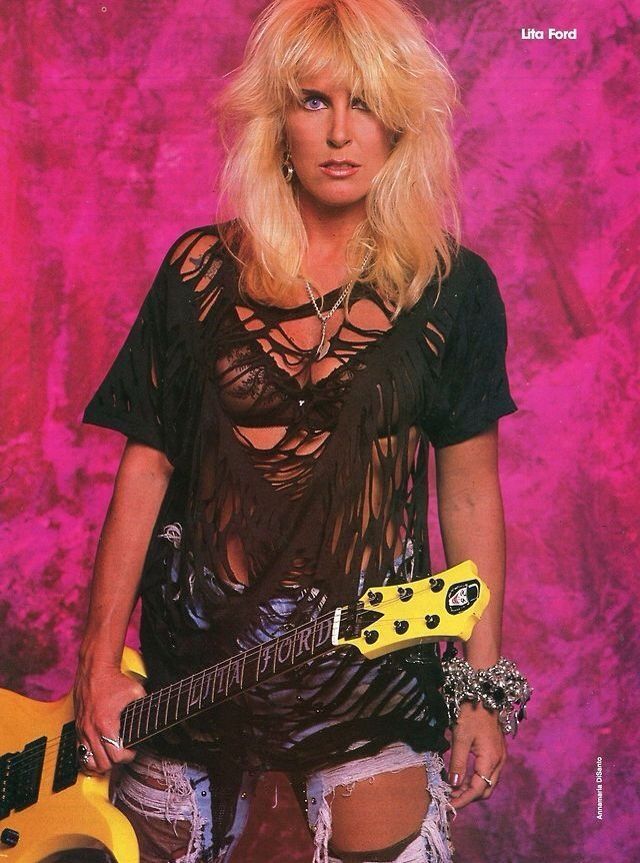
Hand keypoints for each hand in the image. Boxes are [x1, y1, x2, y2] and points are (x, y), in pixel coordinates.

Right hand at [73, 657, 145, 774]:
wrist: (95, 669)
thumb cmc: (113, 680)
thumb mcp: (137, 693)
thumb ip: (145, 706)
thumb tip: (156, 713)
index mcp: (106, 725)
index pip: (116, 756)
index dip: (128, 756)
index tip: (133, 750)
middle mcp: (91, 730)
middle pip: (102, 764)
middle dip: (115, 762)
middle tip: (124, 753)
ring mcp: (82, 730)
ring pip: (88, 762)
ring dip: (100, 763)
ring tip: (110, 756)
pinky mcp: (77, 727)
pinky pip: (79, 752)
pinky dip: (88, 757)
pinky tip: (97, 753)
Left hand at [447, 701, 506, 808]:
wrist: (483, 693)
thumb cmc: (471, 712)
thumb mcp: (460, 737)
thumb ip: (457, 762)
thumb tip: (454, 785)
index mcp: (491, 759)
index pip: (479, 789)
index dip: (464, 800)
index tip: (449, 805)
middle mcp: (499, 761)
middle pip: (486, 789)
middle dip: (468, 798)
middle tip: (450, 800)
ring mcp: (499, 756)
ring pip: (488, 782)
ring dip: (471, 790)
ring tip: (453, 792)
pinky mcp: (496, 752)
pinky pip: (487, 773)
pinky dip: (475, 780)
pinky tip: (462, 779)